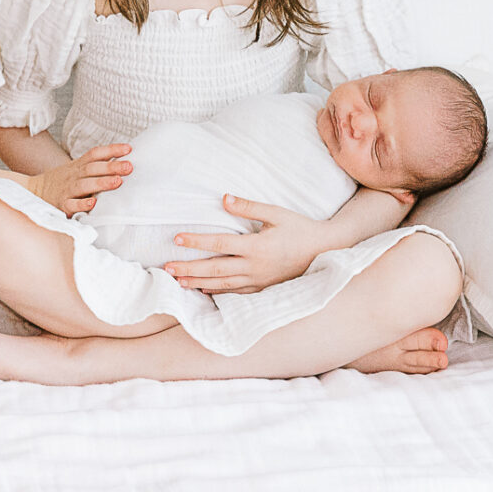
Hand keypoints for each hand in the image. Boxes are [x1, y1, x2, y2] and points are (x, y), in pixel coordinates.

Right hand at [23, 143, 131, 213]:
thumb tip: (122, 161)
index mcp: (78, 166)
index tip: (129, 149)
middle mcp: (73, 176)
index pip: (95, 154)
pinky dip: (82, 204)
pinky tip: (93, 203)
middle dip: (111, 167)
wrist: (33, 192)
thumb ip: (95, 166)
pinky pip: (72, 205)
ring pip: (84, 185)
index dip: (111, 150)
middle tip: (129, 166)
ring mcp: (66, 190)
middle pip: (92, 168)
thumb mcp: (76, 169)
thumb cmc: (61, 181)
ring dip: (101, 182)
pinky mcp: (61, 205)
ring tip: (118, 182)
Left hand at [162, 195, 335, 293]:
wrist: (325, 251)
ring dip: (198, 283)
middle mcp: (255, 267)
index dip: (196, 242)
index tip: (176, 238)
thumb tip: (223, 198)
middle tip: (167, 268)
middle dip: (189, 269)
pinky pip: (235, 293)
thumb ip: (249, 207)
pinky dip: (217, 292)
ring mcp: (258, 281)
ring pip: (222, 285)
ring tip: (178, 281)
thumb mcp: (277, 213)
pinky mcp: (262, 288)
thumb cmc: (300, 228)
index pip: (219, 244)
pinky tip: (203, 290)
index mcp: (257, 247)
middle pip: (215, 269)